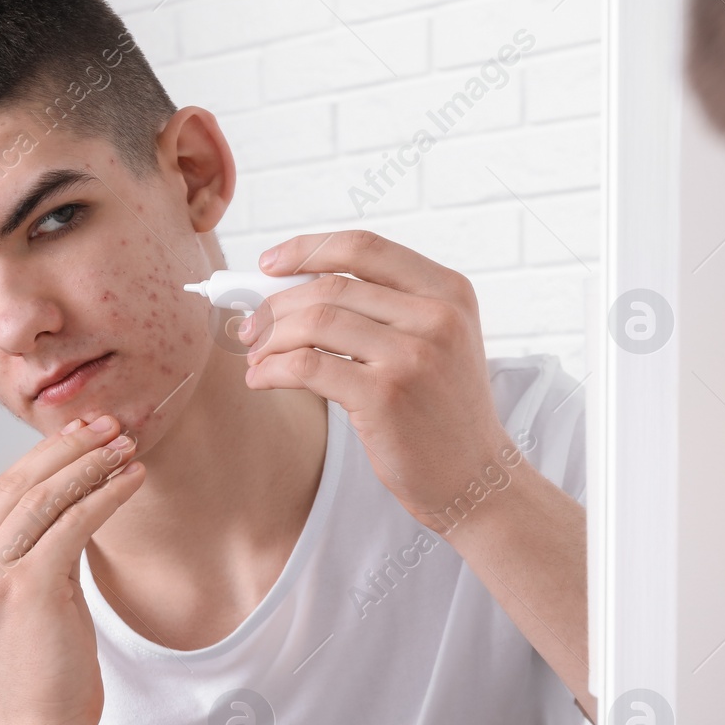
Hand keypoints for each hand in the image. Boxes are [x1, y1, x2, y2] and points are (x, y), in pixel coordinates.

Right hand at [0, 415, 144, 724]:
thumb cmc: (39, 673)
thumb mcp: (21, 599)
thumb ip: (31, 550)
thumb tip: (69, 496)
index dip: (44, 457)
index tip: (84, 435)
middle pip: (14, 485)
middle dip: (67, 448)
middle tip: (109, 425)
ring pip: (42, 497)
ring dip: (90, 464)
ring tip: (126, 447)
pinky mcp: (25, 589)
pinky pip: (72, 524)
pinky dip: (105, 495)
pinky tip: (131, 480)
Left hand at [237, 231, 516, 529]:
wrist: (474, 477)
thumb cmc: (442, 411)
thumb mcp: (437, 342)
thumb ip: (386, 308)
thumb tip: (291, 286)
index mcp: (449, 291)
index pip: (363, 248)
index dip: (306, 250)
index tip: (268, 265)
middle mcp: (436, 316)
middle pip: (331, 286)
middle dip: (277, 304)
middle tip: (250, 327)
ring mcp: (412, 356)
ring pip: (315, 321)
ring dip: (271, 338)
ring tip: (255, 356)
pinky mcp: (384, 396)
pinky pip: (307, 366)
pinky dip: (272, 369)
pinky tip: (261, 380)